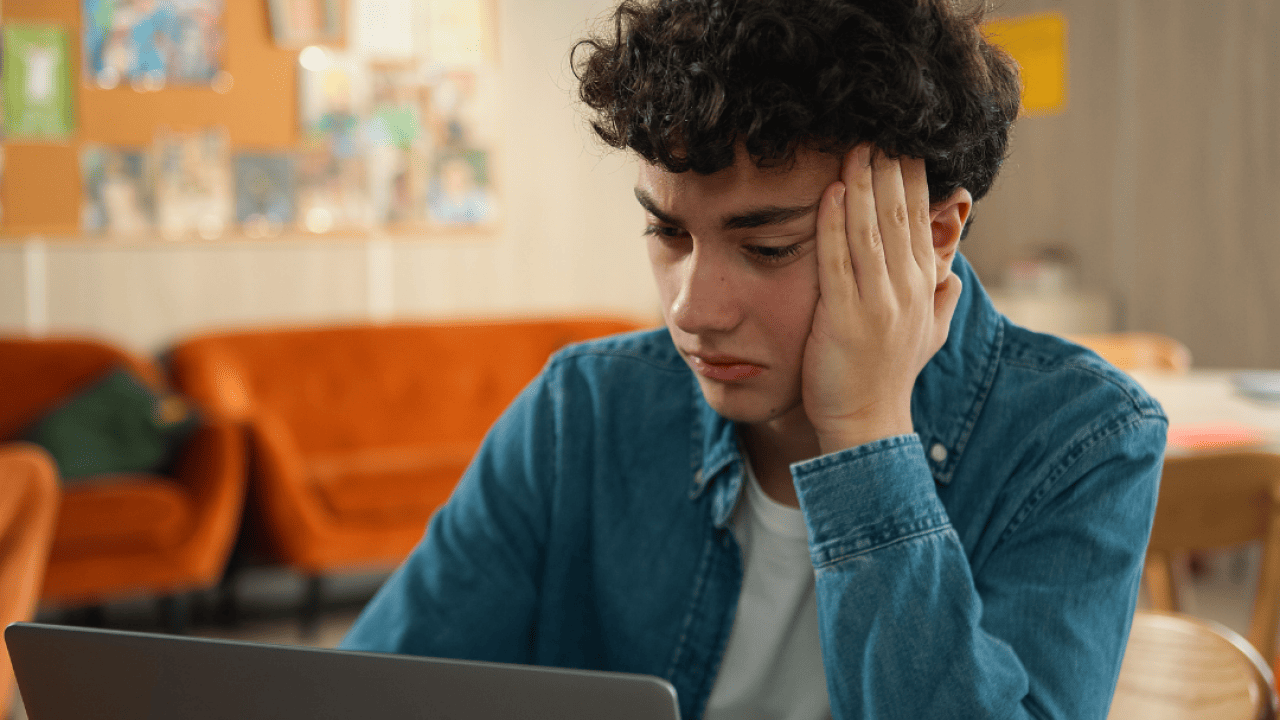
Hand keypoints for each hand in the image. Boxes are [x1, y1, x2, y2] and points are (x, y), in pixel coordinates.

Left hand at [802, 144, 963, 454]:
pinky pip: (840, 261)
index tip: (900, 139)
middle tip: (877, 125)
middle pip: (900, 214)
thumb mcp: (925, 334)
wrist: (868, 423)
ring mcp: (878, 302)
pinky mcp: (847, 318)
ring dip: (864, 184)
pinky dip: (835, 224)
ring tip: (855, 145)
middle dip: (890, 166)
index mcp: (923, 284)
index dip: (911, 176)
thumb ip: (940, 300)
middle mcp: (907, 288)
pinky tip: (831, 192)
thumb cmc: (889, 375)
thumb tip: (951, 274)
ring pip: (872, 230)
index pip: (919, 218)